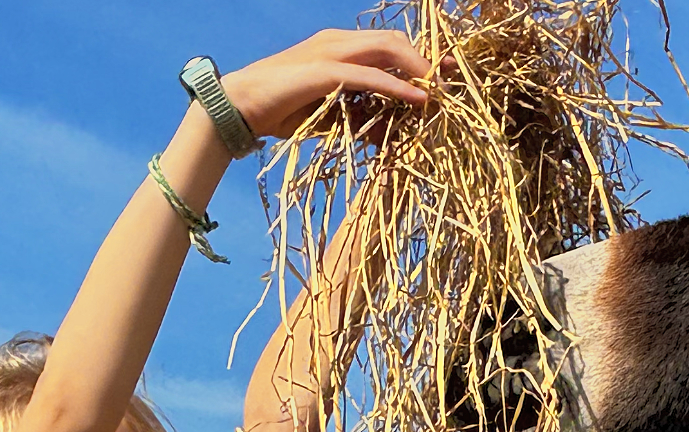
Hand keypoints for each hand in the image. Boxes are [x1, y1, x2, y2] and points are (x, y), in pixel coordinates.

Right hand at [221, 29, 434, 139]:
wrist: (239, 108)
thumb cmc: (282, 111)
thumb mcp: (331, 115)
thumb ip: (359, 117)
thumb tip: (388, 134)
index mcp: (339, 47)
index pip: (389, 44)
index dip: (419, 56)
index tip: (444, 74)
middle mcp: (337, 43)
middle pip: (395, 41)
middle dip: (426, 59)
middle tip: (450, 81)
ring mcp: (331, 53)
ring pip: (387, 50)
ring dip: (417, 70)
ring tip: (438, 91)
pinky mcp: (324, 71)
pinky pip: (370, 76)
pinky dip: (397, 87)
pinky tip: (418, 99)